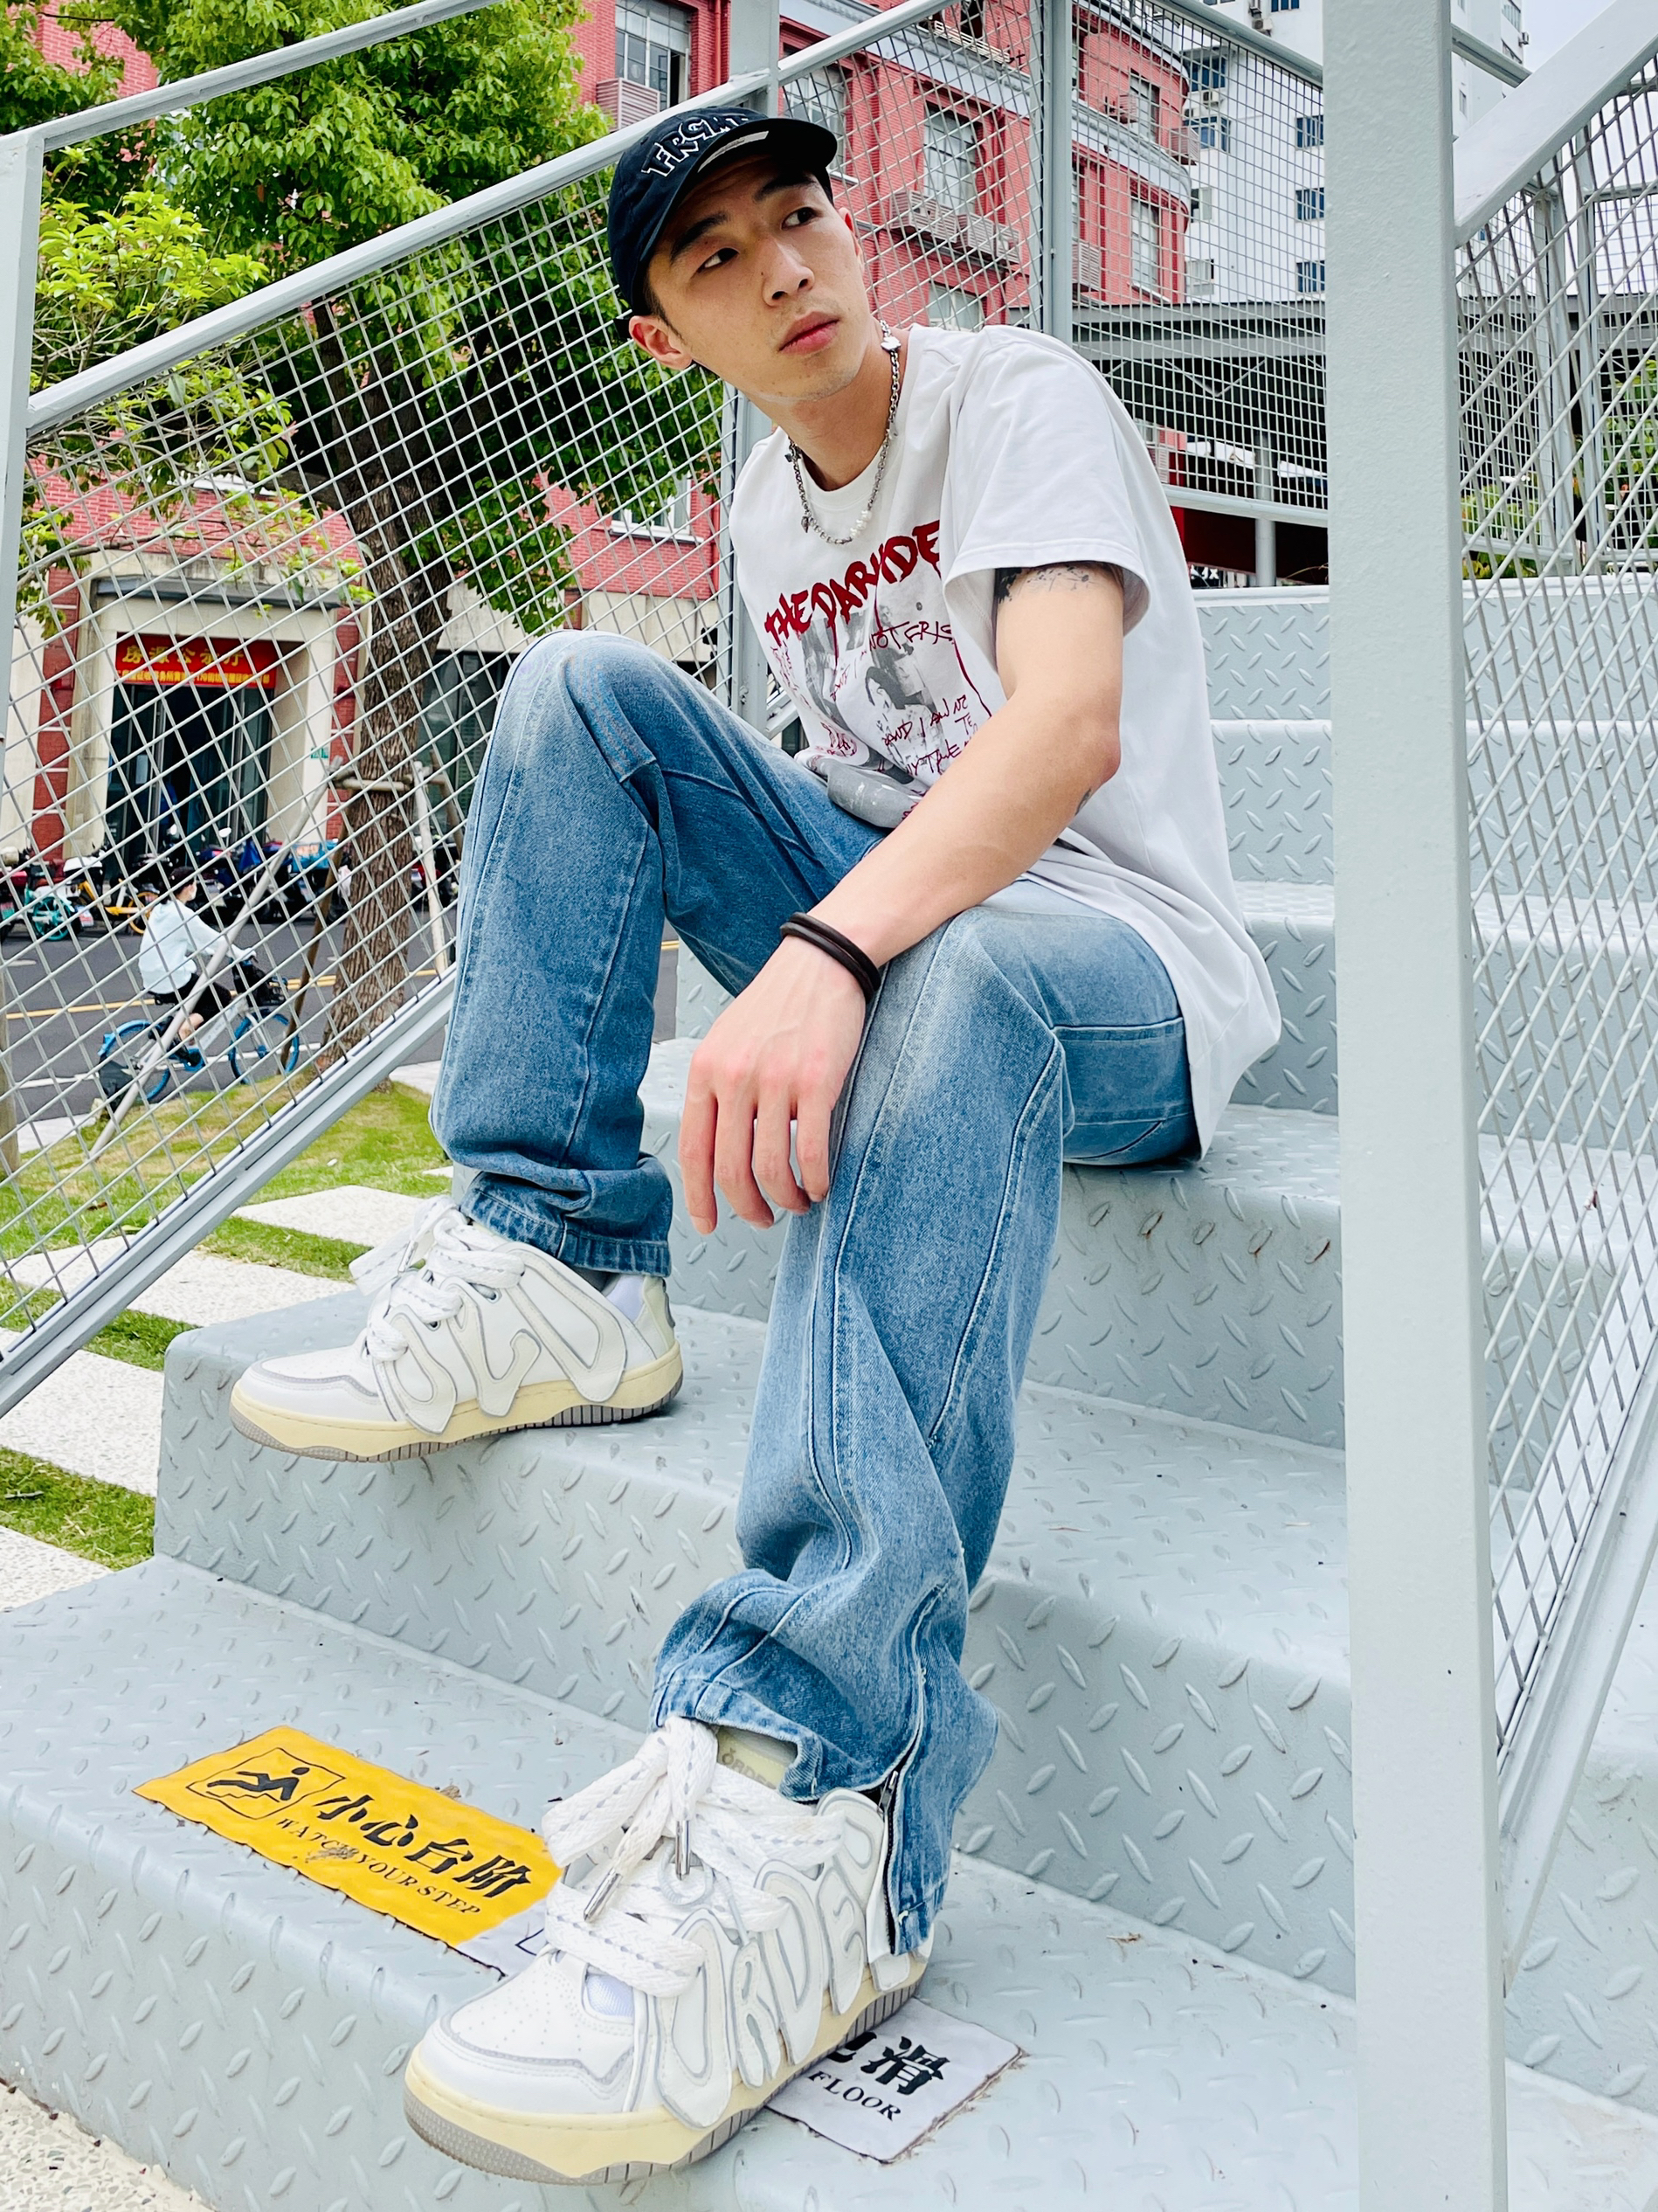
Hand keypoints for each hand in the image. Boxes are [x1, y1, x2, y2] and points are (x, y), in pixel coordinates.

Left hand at [678, 937, 866, 1232]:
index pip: (693, 1151)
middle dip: (747, 1207)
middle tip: (762, 1218)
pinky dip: (817, 1179)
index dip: (699, 1198)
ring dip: (785, 1199)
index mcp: (706, 1071)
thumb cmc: (777, 1005)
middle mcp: (734, 1077)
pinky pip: (812, 1150)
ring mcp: (775, 1080)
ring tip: (797, 1202)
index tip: (707, 1222)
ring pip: (772, 1168)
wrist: (820, 963)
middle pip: (732, 1170)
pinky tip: (821, 1184)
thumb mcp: (728, 1042)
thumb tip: (719, 1149)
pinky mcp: (817, 1081)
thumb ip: (718, 1091)